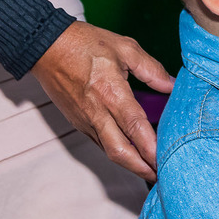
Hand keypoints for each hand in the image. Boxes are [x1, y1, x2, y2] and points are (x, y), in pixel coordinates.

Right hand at [30, 20, 174, 181]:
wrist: (47, 47)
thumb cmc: (86, 43)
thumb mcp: (125, 47)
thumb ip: (150, 69)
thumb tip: (172, 84)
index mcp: (110, 92)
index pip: (134, 126)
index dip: (150, 146)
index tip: (165, 159)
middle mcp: (96, 112)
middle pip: (119, 150)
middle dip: (141, 167)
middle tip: (162, 175)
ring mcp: (85, 120)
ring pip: (109, 150)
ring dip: (130, 164)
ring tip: (152, 170)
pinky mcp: (78, 122)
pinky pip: (100, 142)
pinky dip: (117, 152)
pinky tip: (132, 154)